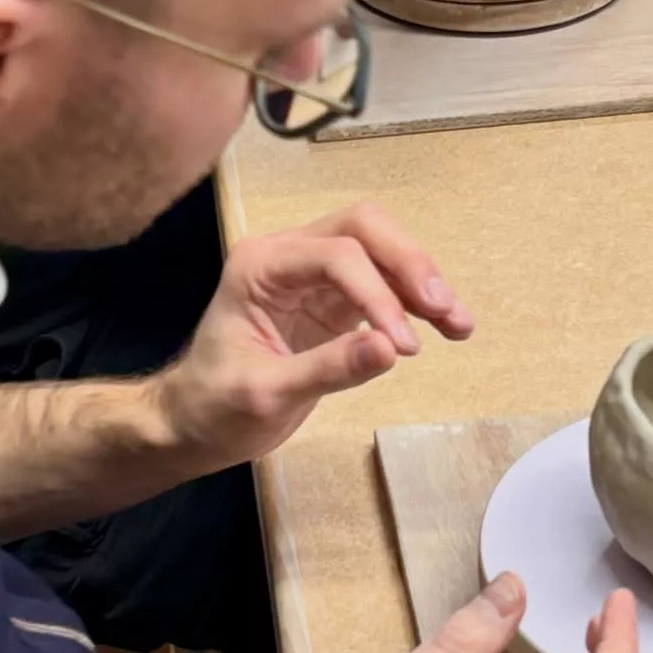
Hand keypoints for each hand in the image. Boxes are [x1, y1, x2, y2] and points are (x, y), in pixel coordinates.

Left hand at [149, 204, 472, 471]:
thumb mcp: (264, 395)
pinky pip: (383, 284)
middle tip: (444, 311)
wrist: (194, 423)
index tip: (403, 347)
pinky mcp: (333, 299)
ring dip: (422, 281)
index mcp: (260, 265)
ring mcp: (313, 275)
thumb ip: (327, 369)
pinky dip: (414, 302)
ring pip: (380, 251)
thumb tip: (391, 350)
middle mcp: (288, 256)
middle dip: (409, 264)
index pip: (335, 255)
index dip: (377, 294)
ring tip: (458, 324)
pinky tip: (444, 325)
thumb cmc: (214, 407)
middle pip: (363, 228)